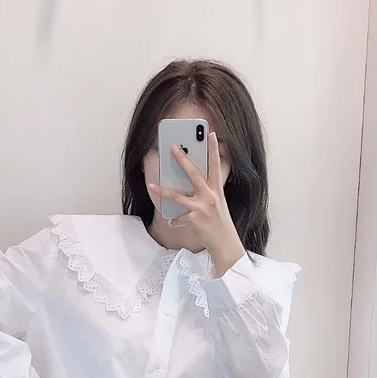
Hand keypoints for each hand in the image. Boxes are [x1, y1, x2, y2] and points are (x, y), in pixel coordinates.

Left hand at [149, 132, 245, 275]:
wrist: (225, 243)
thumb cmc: (220, 223)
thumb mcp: (218, 203)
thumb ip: (207, 192)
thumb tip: (191, 183)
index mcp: (217, 190)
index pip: (216, 165)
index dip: (214, 149)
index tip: (212, 134)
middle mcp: (210, 196)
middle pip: (194, 174)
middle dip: (182, 159)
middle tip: (173, 147)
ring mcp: (202, 208)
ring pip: (178, 197)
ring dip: (163, 191)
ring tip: (151, 185)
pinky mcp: (194, 220)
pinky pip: (178, 218)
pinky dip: (174, 221)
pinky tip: (172, 222)